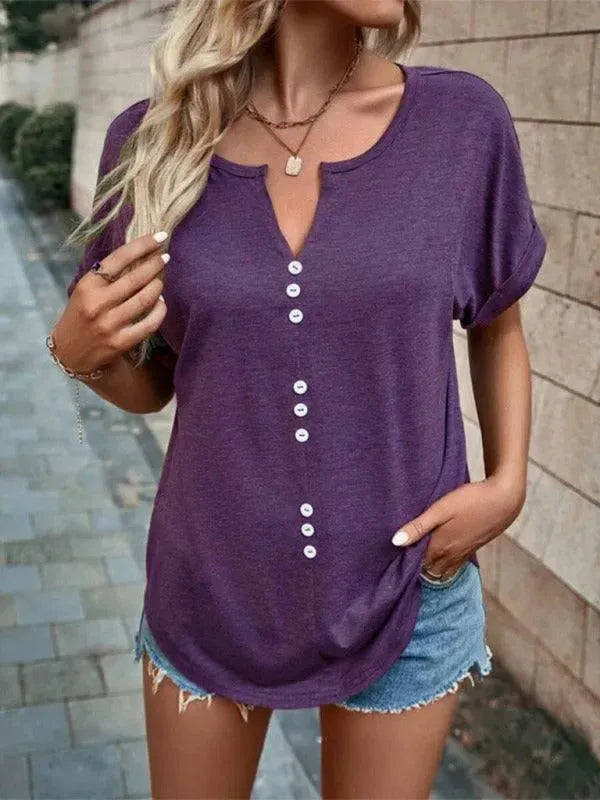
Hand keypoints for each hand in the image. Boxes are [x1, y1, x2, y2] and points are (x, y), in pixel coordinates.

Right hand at [52, 232, 169, 374]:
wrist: (70, 353)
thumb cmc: (82, 315)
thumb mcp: (85, 290)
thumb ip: (106, 275)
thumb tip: (140, 254)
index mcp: (88, 286)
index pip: (119, 258)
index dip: (142, 245)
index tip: (160, 237)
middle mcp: (98, 303)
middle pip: (136, 278)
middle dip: (155, 264)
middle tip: (165, 257)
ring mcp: (110, 324)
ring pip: (145, 299)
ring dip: (158, 286)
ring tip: (162, 279)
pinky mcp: (121, 342)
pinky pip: (150, 323)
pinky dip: (160, 310)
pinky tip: (161, 303)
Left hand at [390, 476, 524, 577]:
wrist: (504, 500)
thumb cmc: (471, 501)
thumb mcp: (440, 510)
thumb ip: (418, 526)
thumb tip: (395, 542)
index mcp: (440, 547)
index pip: (416, 565)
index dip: (404, 563)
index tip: (393, 558)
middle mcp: (451, 555)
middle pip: (429, 570)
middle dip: (417, 568)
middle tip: (402, 561)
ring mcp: (463, 554)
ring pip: (443, 570)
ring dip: (431, 568)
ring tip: (419, 560)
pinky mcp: (473, 549)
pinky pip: (455, 565)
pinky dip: (445, 564)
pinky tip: (441, 554)